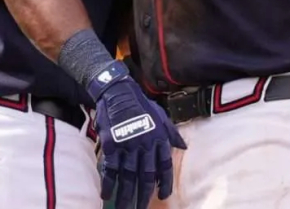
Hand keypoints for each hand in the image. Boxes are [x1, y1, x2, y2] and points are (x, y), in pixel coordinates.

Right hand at [88, 61, 185, 208]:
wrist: (118, 92)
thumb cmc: (140, 104)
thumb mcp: (161, 115)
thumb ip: (171, 133)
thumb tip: (184, 146)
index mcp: (159, 138)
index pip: (165, 166)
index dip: (164, 183)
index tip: (163, 197)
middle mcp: (145, 145)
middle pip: (145, 177)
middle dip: (143, 197)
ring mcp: (127, 146)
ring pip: (128, 177)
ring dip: (125, 195)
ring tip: (123, 208)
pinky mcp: (111, 145)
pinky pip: (110, 168)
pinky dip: (108, 183)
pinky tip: (105, 194)